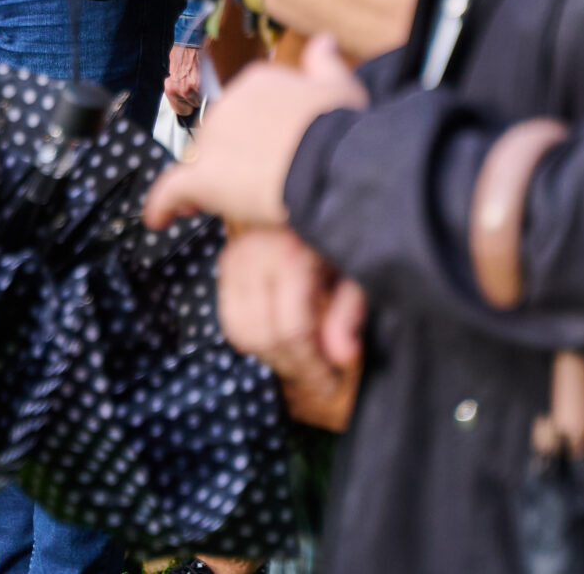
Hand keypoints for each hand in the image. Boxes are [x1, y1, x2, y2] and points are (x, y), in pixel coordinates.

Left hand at [144, 34, 367, 229]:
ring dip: (205, 183)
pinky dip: (163, 205)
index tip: (258, 154)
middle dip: (229, 160)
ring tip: (216, 206)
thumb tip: (323, 42)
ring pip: (198, 164)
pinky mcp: (201, 177)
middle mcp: (227, 104)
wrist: (331, 163)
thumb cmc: (341, 129)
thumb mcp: (340, 87)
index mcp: (257, 82)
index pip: (241, 110)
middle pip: (219, 137)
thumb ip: (324, 64)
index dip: (247, 135)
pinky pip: (171, 192)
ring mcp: (211, 140)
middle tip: (249, 187)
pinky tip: (159, 220)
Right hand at [214, 225, 364, 430]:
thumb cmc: (340, 241)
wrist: (309, 203)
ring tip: (300, 360)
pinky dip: (253, 339)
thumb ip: (350, 313)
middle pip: (264, 336)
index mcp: (291, 254)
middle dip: (292, 365)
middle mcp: (255, 255)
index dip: (312, 365)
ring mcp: (235, 258)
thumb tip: (343, 356)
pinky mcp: (226, 264)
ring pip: (242, 333)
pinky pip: (230, 321)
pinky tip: (279, 339)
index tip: (331, 381)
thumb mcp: (356, 272)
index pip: (292, 329)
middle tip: (318, 377)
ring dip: (271, 356)